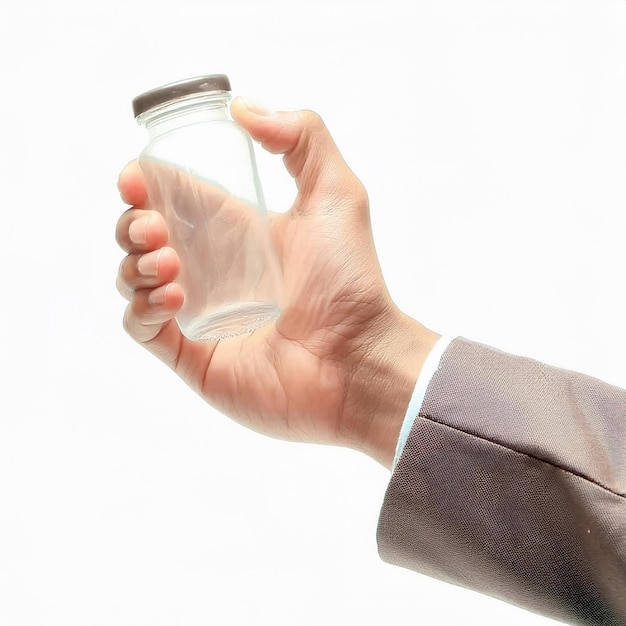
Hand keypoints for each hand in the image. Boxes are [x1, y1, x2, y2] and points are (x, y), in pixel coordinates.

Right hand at [116, 98, 438, 467]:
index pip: (175, 202)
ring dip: (135, 263)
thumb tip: (243, 109)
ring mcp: (199, 315)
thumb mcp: (337, 194)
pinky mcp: (192, 356)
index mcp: (238, 234)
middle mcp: (214, 272)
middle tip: (152, 226)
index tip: (136, 177)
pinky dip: (141, 307)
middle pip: (144, 238)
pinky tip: (172, 296)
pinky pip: (141, 327)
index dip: (147, 186)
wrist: (358, 359)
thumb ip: (303, 138)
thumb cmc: (350, 281)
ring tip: (169, 262)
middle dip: (132, 224)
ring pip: (134, 279)